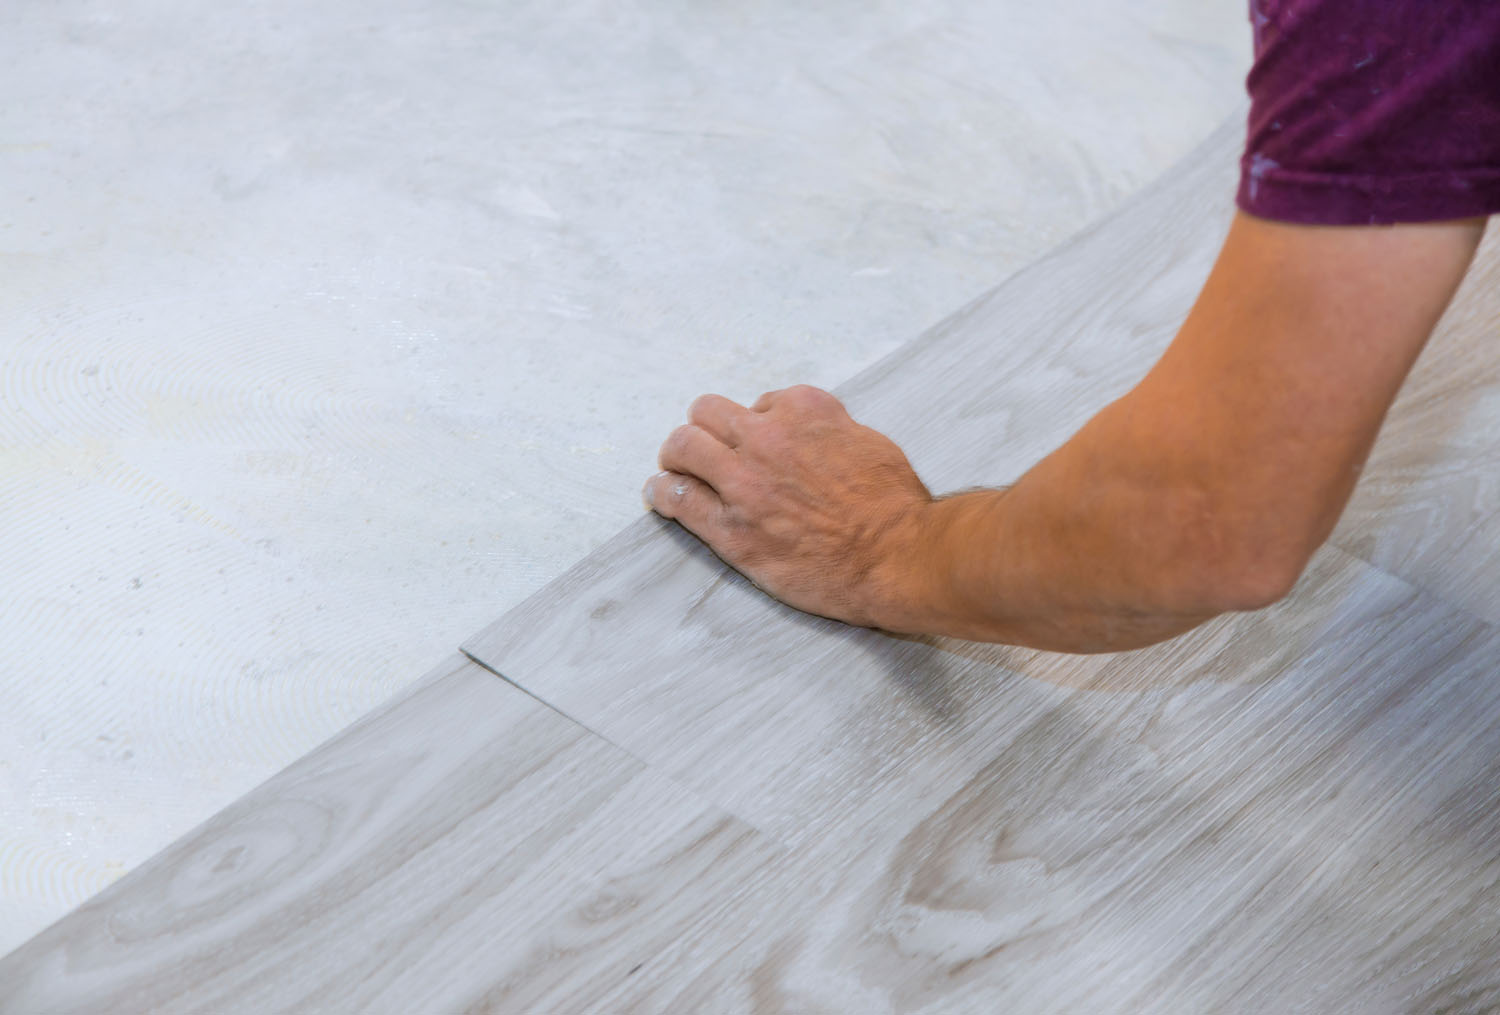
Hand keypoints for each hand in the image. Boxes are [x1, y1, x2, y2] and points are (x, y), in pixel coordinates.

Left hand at [643, 385, 932, 627]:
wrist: (899, 558)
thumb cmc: (895, 507)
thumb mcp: (870, 443)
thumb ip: (832, 430)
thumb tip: (814, 436)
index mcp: (805, 410)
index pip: (760, 403)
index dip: (757, 427)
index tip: (759, 447)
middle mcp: (768, 438)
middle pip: (707, 413)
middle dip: (705, 431)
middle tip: (703, 452)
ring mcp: (744, 483)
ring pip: (683, 447)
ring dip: (676, 457)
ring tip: (675, 470)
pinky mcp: (731, 529)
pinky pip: (677, 498)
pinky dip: (662, 493)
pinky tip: (660, 495)